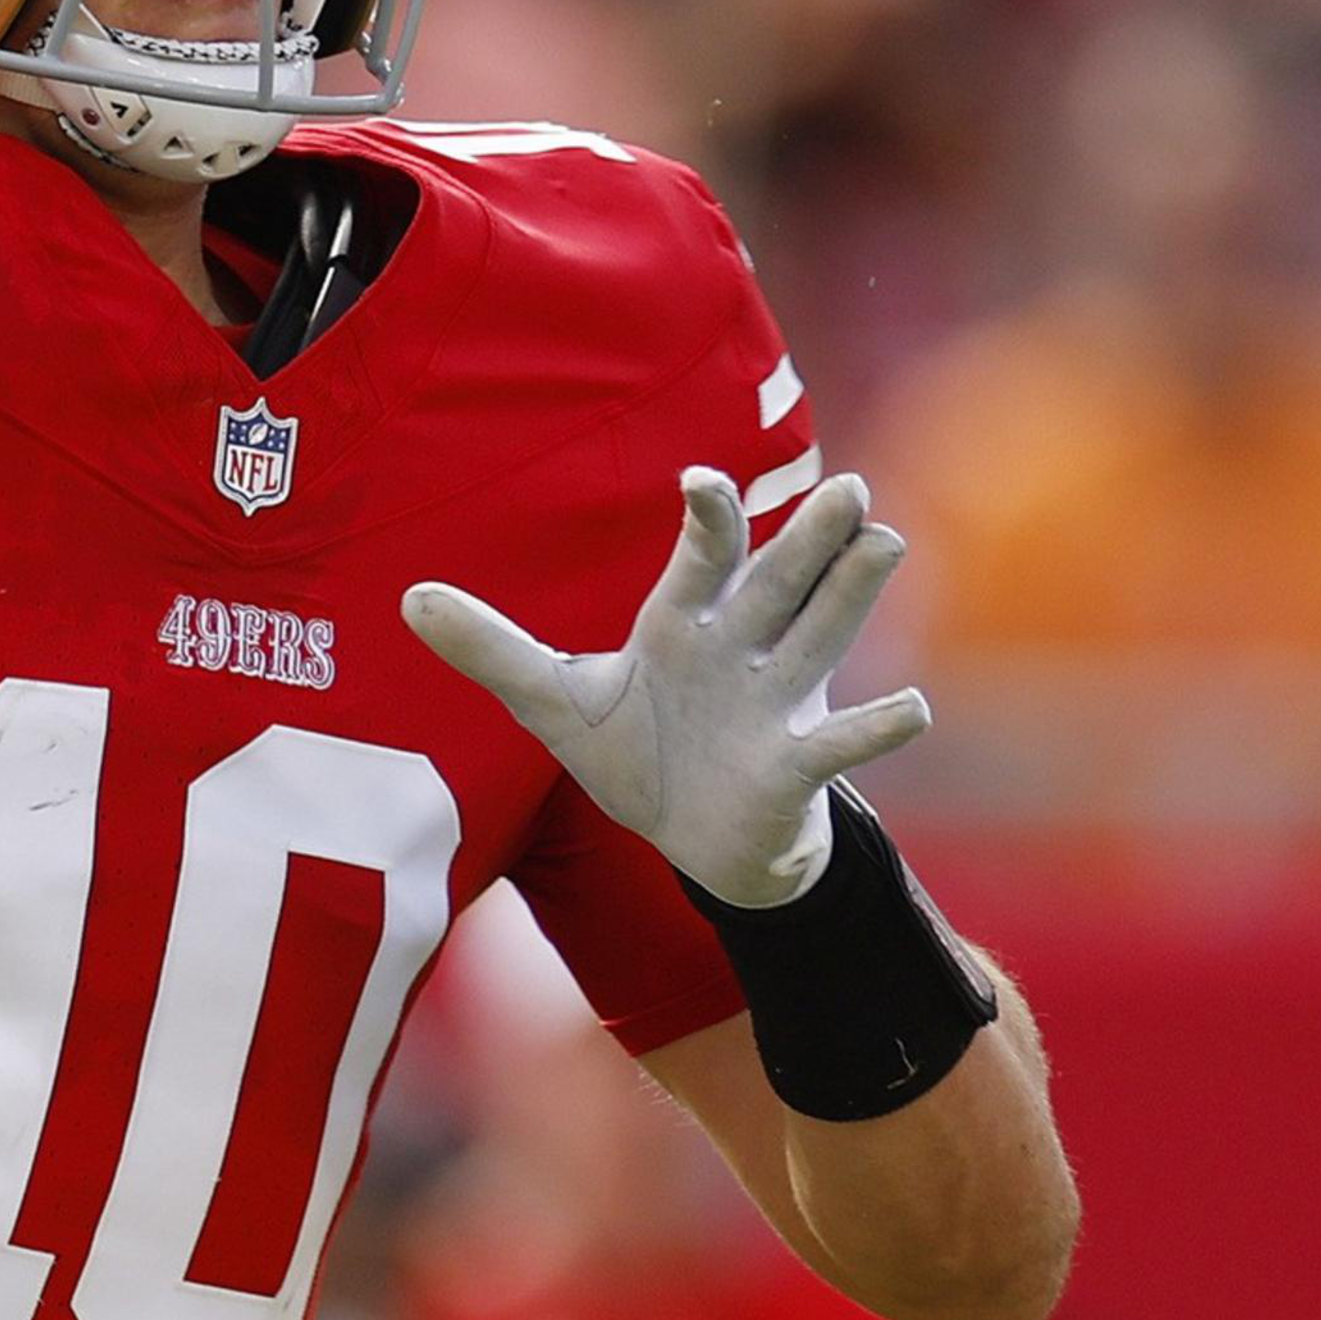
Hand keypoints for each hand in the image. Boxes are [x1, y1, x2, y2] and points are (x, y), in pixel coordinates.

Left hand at [402, 469, 929, 907]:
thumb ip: (490, 651)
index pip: (702, 558)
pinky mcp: (796, 765)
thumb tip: (409, 600)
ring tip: (886, 539)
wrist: (695, 838)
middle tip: (849, 485)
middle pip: (778, 582)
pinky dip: (874, 728)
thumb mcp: (554, 703)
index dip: (707, 520)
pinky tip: (911, 709)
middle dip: (809, 538)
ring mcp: (777, 704)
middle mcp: (741, 649)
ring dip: (852, 593)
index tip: (701, 482)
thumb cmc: (638, 753)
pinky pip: (840, 742)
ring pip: (821, 636)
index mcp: (684, 624)